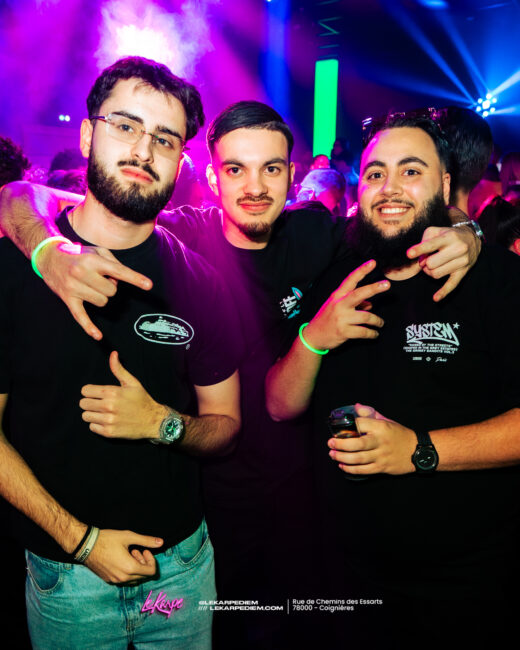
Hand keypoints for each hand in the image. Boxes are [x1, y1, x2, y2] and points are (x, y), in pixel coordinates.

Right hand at [37, 242, 152, 339]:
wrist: (50, 258)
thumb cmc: (79, 255)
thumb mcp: (97, 251)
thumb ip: (114, 263)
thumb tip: (122, 280)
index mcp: (93, 261)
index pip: (119, 271)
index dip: (135, 278)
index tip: (148, 285)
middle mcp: (82, 273)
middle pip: (112, 291)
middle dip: (110, 287)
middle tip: (100, 279)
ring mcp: (74, 288)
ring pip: (102, 302)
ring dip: (101, 297)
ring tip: (92, 287)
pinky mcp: (68, 299)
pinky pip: (81, 317)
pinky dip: (89, 327)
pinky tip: (98, 336)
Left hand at [80, 351, 165, 438]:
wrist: (153, 420)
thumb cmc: (142, 400)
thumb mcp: (132, 383)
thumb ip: (119, 369)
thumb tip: (113, 354)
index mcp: (112, 392)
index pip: (85, 390)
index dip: (90, 391)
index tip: (98, 394)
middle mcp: (108, 406)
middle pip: (83, 403)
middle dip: (90, 402)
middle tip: (101, 403)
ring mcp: (108, 420)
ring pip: (86, 416)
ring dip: (93, 414)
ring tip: (104, 413)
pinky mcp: (109, 432)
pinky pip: (91, 427)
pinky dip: (97, 425)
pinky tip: (108, 421)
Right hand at [84, 528, 162, 583]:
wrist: (86, 546)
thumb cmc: (107, 539)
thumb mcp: (129, 536)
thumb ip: (146, 541)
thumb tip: (161, 542)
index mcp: (130, 568)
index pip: (151, 572)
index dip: (151, 560)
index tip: (145, 550)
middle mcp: (123, 578)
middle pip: (143, 576)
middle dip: (144, 563)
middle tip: (136, 550)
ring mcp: (115, 581)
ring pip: (134, 579)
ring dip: (136, 567)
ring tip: (129, 553)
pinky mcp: (108, 580)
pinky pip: (124, 580)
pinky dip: (127, 571)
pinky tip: (121, 559)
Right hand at [303, 260, 389, 350]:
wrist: (314, 336)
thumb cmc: (327, 319)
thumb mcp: (338, 307)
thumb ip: (355, 303)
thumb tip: (370, 304)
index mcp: (338, 296)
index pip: (350, 280)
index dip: (362, 271)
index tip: (373, 263)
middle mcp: (339, 305)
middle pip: (359, 294)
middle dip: (374, 288)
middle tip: (387, 284)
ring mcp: (341, 318)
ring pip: (366, 316)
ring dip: (377, 321)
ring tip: (380, 323)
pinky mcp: (344, 331)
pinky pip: (364, 331)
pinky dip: (372, 333)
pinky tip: (374, 334)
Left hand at [327, 403, 415, 474]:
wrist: (418, 451)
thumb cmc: (399, 434)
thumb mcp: (387, 420)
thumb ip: (370, 413)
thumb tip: (356, 406)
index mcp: (381, 427)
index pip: (361, 424)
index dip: (348, 426)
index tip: (337, 428)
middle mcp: (380, 441)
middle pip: (357, 444)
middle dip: (341, 444)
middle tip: (330, 443)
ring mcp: (381, 456)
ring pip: (359, 458)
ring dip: (342, 457)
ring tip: (332, 454)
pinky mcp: (382, 468)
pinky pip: (364, 470)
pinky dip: (351, 469)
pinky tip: (342, 466)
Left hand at [407, 222, 479, 301]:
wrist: (472, 239)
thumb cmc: (448, 236)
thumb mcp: (436, 231)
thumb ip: (424, 241)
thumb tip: (420, 259)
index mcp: (449, 237)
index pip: (431, 245)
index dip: (419, 250)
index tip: (409, 254)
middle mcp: (458, 249)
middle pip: (431, 263)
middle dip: (424, 263)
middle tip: (426, 260)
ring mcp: (462, 261)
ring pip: (436, 274)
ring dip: (429, 272)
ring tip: (432, 266)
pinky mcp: (463, 272)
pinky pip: (452, 285)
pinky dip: (443, 292)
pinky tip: (435, 298)